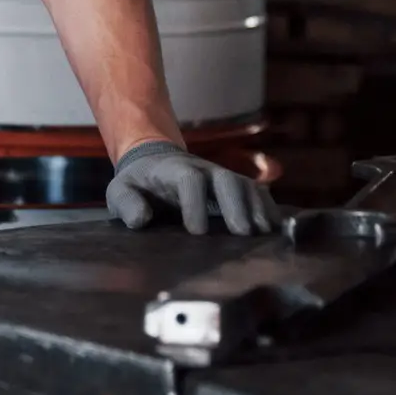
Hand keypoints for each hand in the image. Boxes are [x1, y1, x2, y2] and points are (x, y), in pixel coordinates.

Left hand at [106, 140, 277, 234]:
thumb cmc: (138, 183)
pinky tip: (275, 228)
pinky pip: (256, 192)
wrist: (154, 161)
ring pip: (245, 185)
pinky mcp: (234, 187)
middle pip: (225, 179)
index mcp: (172, 170)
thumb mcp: (120, 190)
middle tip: (243, 233)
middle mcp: (202, 169)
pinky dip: (268, 207)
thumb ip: (126, 203)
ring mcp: (221, 177)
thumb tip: (141, 219)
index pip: (188, 179)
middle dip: (235, 204)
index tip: (196, 231)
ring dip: (256, 207)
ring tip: (264, 233)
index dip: (194, 203)